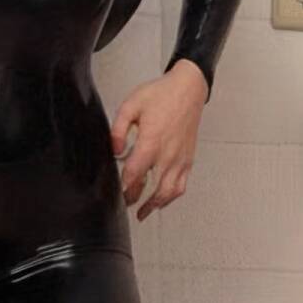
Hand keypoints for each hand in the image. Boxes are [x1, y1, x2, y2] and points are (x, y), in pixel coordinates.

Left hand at [110, 59, 207, 220]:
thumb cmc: (161, 95)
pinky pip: (181, 186)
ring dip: (154, 205)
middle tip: (124, 205)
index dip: (123, 187)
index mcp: (152, 142)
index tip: (114, 195)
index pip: (134, 174)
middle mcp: (168, 155)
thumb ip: (118, 128)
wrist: (188, 90)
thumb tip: (115, 150)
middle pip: (151, 189)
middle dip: (136, 199)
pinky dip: (171, 197)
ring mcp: (180, 159)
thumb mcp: (131, 104)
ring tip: (142, 212)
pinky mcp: (188, 159)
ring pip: (169, 192)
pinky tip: (162, 200)